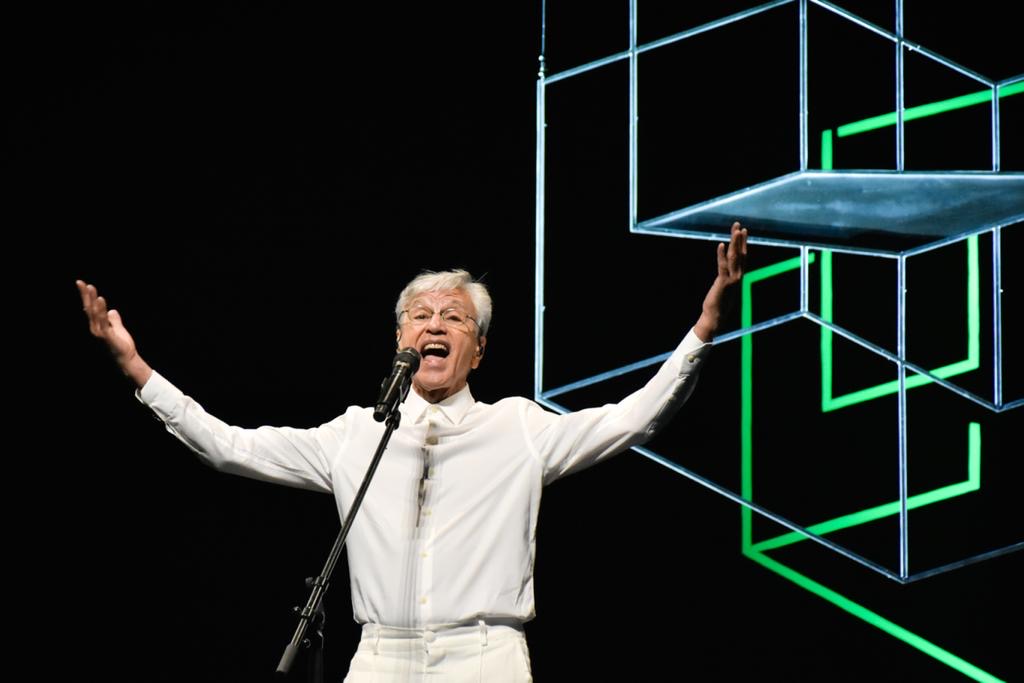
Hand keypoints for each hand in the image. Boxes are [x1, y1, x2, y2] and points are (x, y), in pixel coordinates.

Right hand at [77, 280, 152, 387]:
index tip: (83, 284)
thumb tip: (112, 311)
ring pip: (94, 313)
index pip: (90, 308)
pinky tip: (100, 300)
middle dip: (85, 295)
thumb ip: (114, 320)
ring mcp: (99, 332)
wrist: (126, 358)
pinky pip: (103, 320)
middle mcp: (95, 328)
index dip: (86, 296)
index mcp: (97, 325)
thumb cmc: (122, 345)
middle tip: (81, 282)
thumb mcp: (118, 329)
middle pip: (88, 308)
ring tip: (91, 288)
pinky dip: (101, 310)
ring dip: (92, 300)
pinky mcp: (106, 335)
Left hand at [693, 222, 747, 341]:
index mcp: (739, 277)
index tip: (743, 232)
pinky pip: (722, 266)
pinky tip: (721, 245)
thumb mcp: (726, 290)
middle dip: (740, 239)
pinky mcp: (723, 283)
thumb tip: (729, 275)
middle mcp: (738, 277)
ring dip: (735, 243)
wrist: (716, 318)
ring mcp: (732, 279)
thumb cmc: (719, 305)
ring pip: (735, 257)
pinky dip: (722, 255)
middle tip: (739, 226)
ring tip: (735, 230)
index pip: (743, 257)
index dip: (743, 244)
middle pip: (741, 254)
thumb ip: (729, 280)